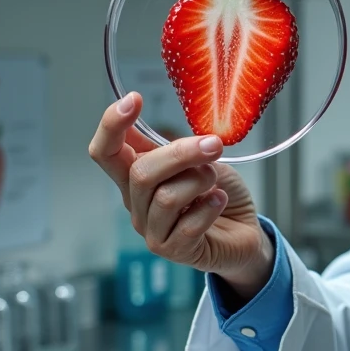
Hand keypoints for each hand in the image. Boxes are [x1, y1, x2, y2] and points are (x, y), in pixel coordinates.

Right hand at [88, 92, 274, 300]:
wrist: (243, 231)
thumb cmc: (217, 192)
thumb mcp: (196, 160)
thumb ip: (172, 146)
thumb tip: (150, 116)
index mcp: (135, 175)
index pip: (105, 152)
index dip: (111, 125)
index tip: (134, 99)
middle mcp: (136, 203)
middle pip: (141, 173)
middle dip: (180, 154)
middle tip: (213, 145)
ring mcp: (152, 230)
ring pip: (165, 197)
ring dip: (199, 181)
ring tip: (216, 180)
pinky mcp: (173, 251)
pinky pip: (188, 225)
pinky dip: (210, 207)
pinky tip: (220, 200)